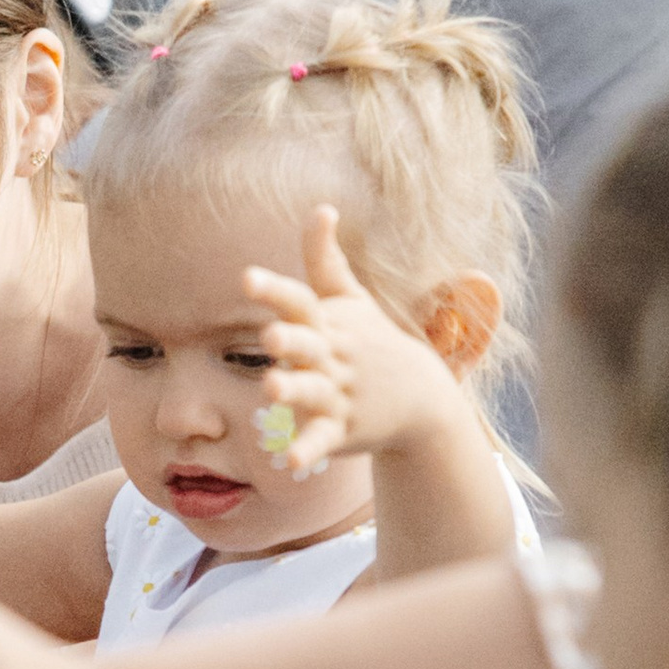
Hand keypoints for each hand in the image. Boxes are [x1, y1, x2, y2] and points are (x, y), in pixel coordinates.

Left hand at [243, 206, 463, 484]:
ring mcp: (340, 394)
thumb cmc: (373, 341)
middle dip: (291, 340)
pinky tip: (289, 462)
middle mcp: (334, 356)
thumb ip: (325, 261)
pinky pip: (322, 441)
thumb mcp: (352, 301)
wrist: (421, 397)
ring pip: (313, 392)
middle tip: (269, 335)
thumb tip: (321, 206)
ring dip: (294, 391)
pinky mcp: (342, 431)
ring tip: (270, 389)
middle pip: (309, 346)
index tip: (247, 278)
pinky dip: (308, 451)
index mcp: (330, 323)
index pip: (300, 302)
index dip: (275, 290)